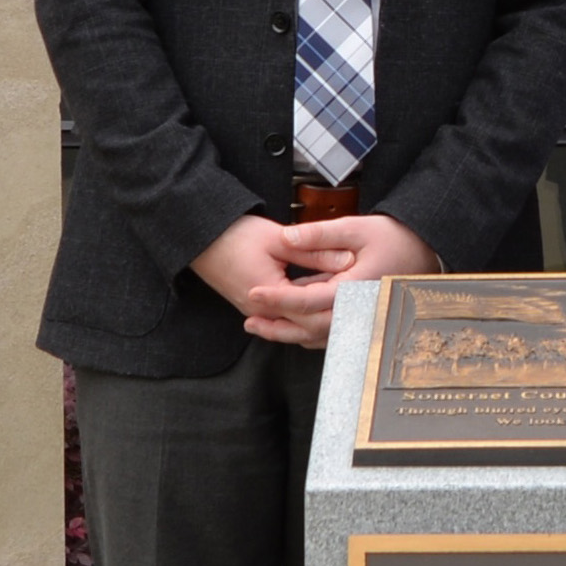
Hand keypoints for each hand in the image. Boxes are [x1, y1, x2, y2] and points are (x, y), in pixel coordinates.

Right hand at [189, 215, 353, 345]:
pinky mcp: (259, 310)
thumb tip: (346, 260)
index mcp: (268, 294)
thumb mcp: (279, 239)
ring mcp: (259, 314)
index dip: (339, 304)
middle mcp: (263, 312)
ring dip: (321, 319)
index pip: (311, 313)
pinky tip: (323, 302)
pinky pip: (288, 322)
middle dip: (334, 317)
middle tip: (362, 305)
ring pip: (298, 328)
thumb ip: (314, 252)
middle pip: (307, 328)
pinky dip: (306, 316)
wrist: (204, 240)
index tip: (361, 293)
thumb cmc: (235, 236)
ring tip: (348, 305)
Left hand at [241, 214, 445, 348]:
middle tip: (249, 317)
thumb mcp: (357, 227)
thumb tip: (286, 238)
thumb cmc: (395, 238)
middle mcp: (358, 311)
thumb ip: (319, 234)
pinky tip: (289, 325)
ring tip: (260, 325)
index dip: (278, 298)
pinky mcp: (362, 322)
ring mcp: (361, 321)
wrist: (427, 252)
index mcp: (355, 288)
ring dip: (288, 333)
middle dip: (277, 324)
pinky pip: (329, 335)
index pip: (308, 300)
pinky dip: (306, 333)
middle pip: (309, 327)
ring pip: (318, 337)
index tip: (253, 293)